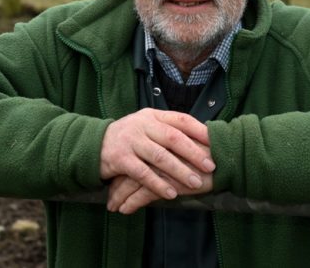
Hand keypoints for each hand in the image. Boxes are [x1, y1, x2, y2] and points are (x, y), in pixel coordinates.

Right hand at [100, 109, 214, 201]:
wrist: (94, 144)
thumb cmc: (129, 137)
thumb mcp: (147, 126)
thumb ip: (168, 129)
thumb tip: (202, 137)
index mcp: (153, 116)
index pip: (180, 119)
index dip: (199, 130)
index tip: (215, 142)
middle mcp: (142, 125)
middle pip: (173, 138)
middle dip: (194, 153)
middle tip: (210, 166)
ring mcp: (131, 141)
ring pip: (160, 157)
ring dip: (179, 171)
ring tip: (195, 183)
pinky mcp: (120, 159)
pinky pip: (142, 173)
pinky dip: (158, 184)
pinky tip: (170, 193)